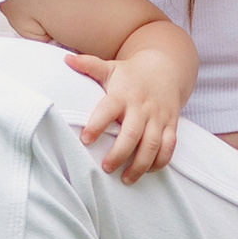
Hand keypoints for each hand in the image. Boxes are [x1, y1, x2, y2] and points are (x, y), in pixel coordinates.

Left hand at [65, 51, 181, 182]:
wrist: (166, 67)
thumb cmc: (131, 74)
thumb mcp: (111, 67)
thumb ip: (88, 65)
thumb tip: (66, 59)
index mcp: (123, 94)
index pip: (108, 109)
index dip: (97, 125)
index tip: (85, 139)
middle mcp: (141, 107)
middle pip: (132, 134)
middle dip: (119, 153)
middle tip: (106, 167)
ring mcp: (158, 117)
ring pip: (152, 144)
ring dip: (140, 165)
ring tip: (125, 179)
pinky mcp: (171, 125)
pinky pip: (169, 146)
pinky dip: (161, 161)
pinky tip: (148, 171)